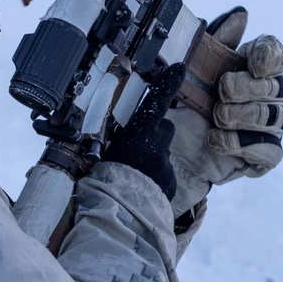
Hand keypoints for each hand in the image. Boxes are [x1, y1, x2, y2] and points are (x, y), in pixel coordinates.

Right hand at [103, 63, 185, 202]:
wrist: (119, 213)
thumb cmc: (104, 182)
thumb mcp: (103, 154)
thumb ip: (121, 142)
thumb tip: (123, 140)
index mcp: (139, 133)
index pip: (156, 102)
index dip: (168, 83)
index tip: (179, 68)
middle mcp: (157, 146)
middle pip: (164, 129)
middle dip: (155, 133)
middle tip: (136, 145)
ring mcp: (166, 165)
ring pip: (163, 154)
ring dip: (153, 159)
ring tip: (134, 174)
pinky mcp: (171, 183)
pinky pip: (165, 175)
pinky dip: (155, 178)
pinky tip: (141, 188)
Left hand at [169, 7, 282, 217]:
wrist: (163, 151)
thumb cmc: (181, 107)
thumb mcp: (189, 70)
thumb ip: (214, 42)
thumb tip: (241, 16)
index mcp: (251, 69)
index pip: (276, 55)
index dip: (270, 56)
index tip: (253, 63)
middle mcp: (266, 96)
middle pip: (276, 85)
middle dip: (247, 87)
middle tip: (222, 91)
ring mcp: (267, 127)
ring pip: (275, 117)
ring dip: (243, 115)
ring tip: (216, 117)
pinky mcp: (262, 156)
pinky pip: (270, 151)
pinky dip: (241, 144)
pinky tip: (215, 140)